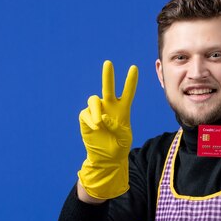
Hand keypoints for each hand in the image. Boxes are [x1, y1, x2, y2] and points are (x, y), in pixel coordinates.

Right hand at [78, 60, 137, 199]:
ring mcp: (97, 111)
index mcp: (123, 110)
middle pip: (108, 87)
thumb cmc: (119, 147)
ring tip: (99, 124)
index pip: (127, 92)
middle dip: (108, 75)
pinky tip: (95, 128)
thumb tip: (103, 117)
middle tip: (108, 63)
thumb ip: (117, 128)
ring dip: (96, 110)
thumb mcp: (124, 140)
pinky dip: (91, 120)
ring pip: (94, 99)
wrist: (106, 157)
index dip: (130, 81)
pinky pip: (86, 114)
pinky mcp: (86, 117)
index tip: (134, 68)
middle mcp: (109, 107)